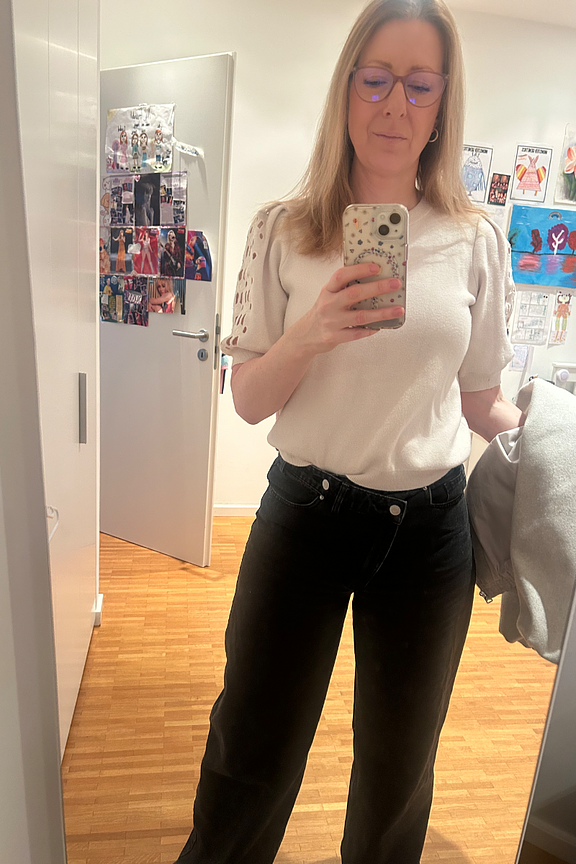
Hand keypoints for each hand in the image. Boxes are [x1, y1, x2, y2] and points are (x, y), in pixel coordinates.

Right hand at [287, 262, 403, 355]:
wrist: (306, 335)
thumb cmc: (323, 312)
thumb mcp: (329, 295)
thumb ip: (345, 287)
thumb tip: (375, 278)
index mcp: (328, 290)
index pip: (342, 275)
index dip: (359, 270)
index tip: (377, 267)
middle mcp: (329, 304)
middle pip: (354, 294)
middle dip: (377, 288)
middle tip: (395, 284)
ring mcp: (332, 322)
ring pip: (360, 316)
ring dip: (382, 313)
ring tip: (398, 309)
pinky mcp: (335, 337)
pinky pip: (357, 333)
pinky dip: (371, 330)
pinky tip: (382, 326)